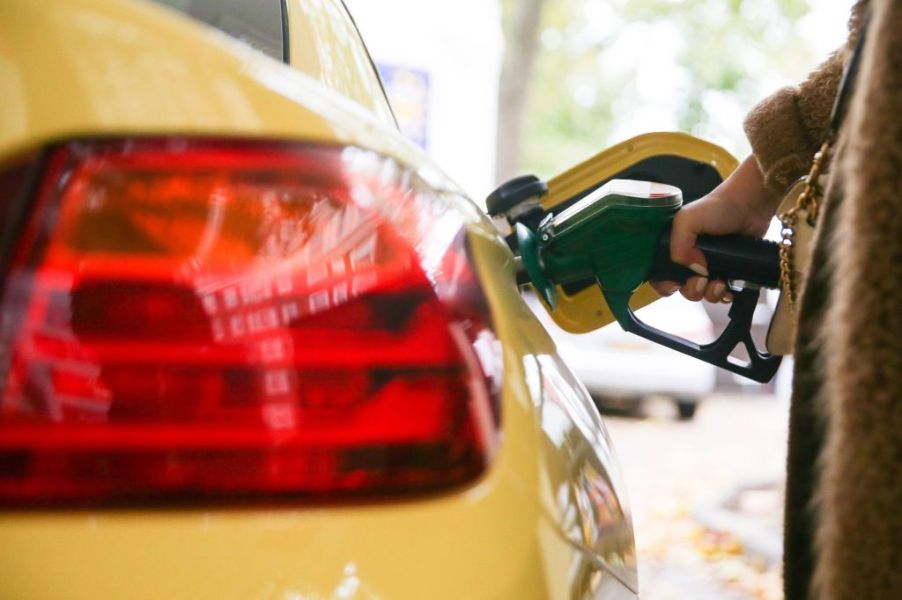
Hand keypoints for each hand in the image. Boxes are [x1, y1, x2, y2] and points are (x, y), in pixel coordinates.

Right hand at [651, 155, 780, 302]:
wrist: (751, 204)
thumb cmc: (716, 208)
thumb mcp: (686, 220)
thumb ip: (679, 247)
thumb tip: (696, 271)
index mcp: (674, 247)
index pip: (660, 274)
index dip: (664, 284)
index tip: (675, 285)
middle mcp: (689, 259)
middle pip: (682, 288)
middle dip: (691, 290)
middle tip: (702, 281)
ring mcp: (710, 266)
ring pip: (703, 293)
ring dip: (710, 294)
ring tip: (720, 284)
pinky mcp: (730, 271)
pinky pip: (722, 293)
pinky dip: (724, 296)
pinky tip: (729, 290)